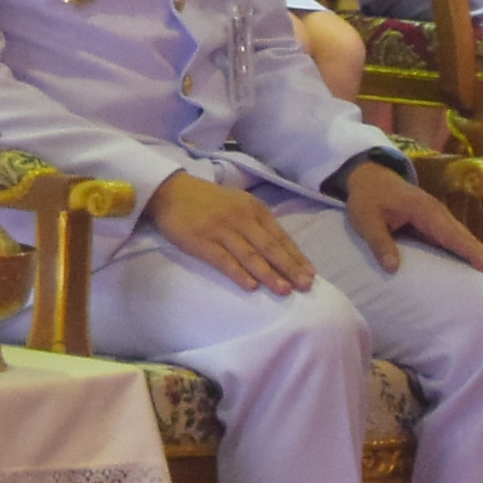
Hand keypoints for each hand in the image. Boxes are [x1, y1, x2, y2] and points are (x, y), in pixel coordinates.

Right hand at [145, 170, 315, 294]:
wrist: (171, 192)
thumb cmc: (208, 201)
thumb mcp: (239, 204)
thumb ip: (258, 223)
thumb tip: (281, 250)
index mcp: (254, 209)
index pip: (280, 237)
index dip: (296, 257)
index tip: (310, 274)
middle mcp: (242, 218)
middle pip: (270, 247)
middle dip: (289, 268)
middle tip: (304, 286)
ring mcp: (222, 230)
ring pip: (251, 255)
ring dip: (269, 274)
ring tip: (284, 290)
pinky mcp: (202, 242)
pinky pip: (224, 260)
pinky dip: (239, 274)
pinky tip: (251, 286)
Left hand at [341, 159, 482, 275]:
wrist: (369, 176)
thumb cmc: (367, 198)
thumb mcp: (366, 220)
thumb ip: (379, 242)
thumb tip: (393, 268)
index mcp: (425, 211)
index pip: (452, 236)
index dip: (470, 253)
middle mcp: (439, 214)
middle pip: (468, 239)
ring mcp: (440, 218)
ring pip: (467, 240)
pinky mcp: (436, 223)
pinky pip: (459, 240)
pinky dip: (474, 252)